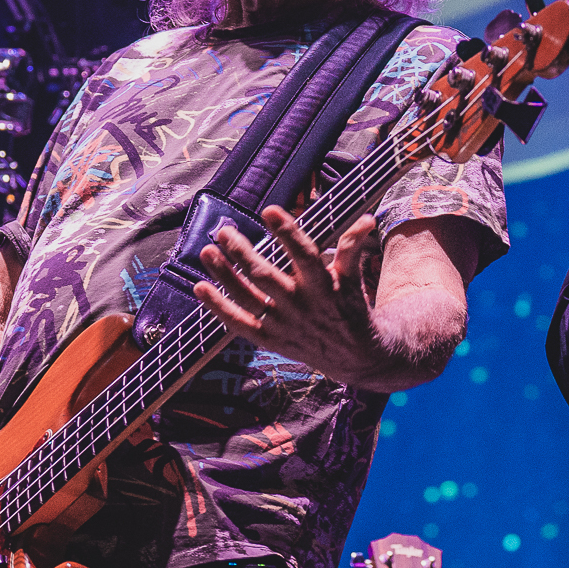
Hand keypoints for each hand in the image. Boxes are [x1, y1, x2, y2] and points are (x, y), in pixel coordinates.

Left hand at [195, 206, 383, 384]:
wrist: (354, 357)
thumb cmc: (350, 309)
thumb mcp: (353, 279)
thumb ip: (352, 247)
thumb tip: (368, 219)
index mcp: (323, 286)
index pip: (304, 255)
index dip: (287, 232)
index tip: (270, 210)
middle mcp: (300, 305)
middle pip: (265, 276)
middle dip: (242, 253)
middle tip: (224, 231)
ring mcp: (282, 324)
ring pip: (247, 297)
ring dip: (224, 274)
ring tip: (207, 251)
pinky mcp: (270, 339)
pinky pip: (239, 323)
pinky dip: (218, 307)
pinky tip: (200, 287)